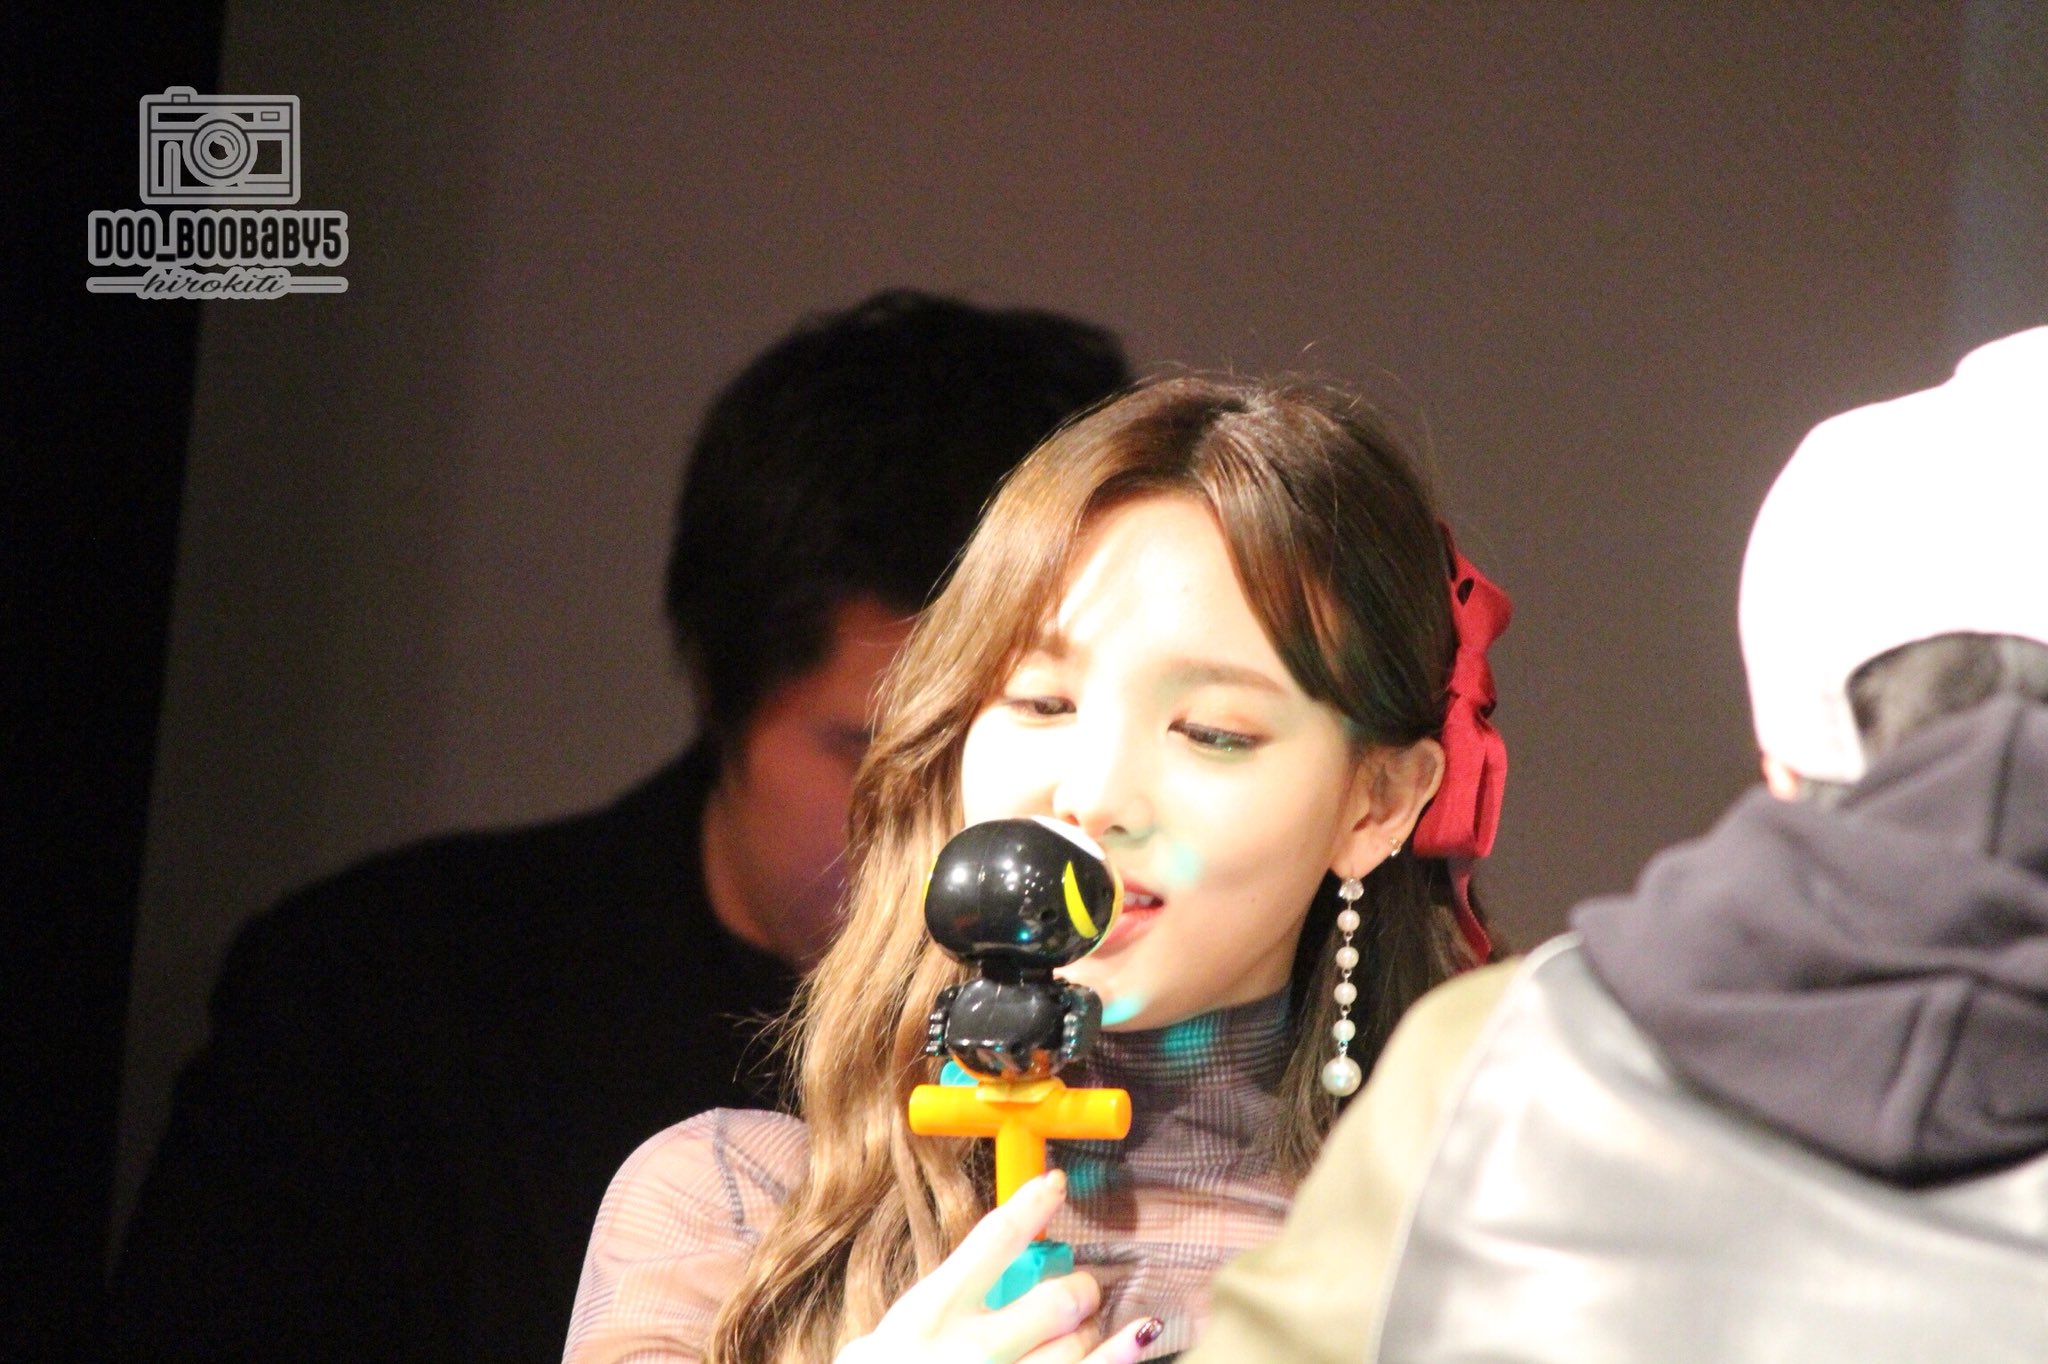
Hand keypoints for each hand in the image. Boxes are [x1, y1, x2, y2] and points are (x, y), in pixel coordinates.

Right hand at [833, 1169, 1164, 1363]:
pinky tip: (1137, 1337)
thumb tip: (996, 1258)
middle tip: (1079, 1288)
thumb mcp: (896, 1329)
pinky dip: (1117, 1357)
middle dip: (1080, 1288)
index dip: (1033, 1204)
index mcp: (933, 1313)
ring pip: (1079, 1346)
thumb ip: (946, 1295)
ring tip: (1086, 1322)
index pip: (996, 1238)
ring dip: (1092, 1330)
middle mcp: (974, 1350)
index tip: (1055, 1184)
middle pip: (1058, 1299)